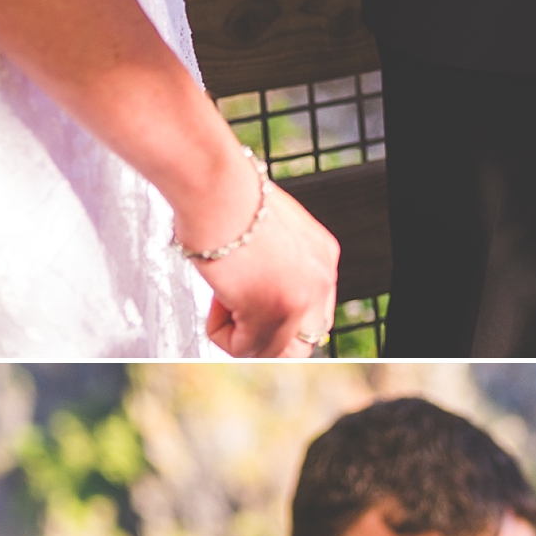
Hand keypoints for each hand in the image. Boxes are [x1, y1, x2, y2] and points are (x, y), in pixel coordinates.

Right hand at [175, 162, 339, 358]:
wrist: (214, 184)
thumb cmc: (224, 196)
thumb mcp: (262, 232)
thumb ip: (271, 263)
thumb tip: (253, 286)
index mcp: (321, 255)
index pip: (311, 312)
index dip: (275, 316)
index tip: (245, 299)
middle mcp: (321, 278)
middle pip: (303, 342)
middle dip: (263, 335)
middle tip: (232, 309)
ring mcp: (302, 297)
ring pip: (273, 351)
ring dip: (241, 335)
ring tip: (223, 297)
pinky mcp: (275, 311)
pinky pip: (245, 349)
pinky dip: (221, 331)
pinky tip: (218, 295)